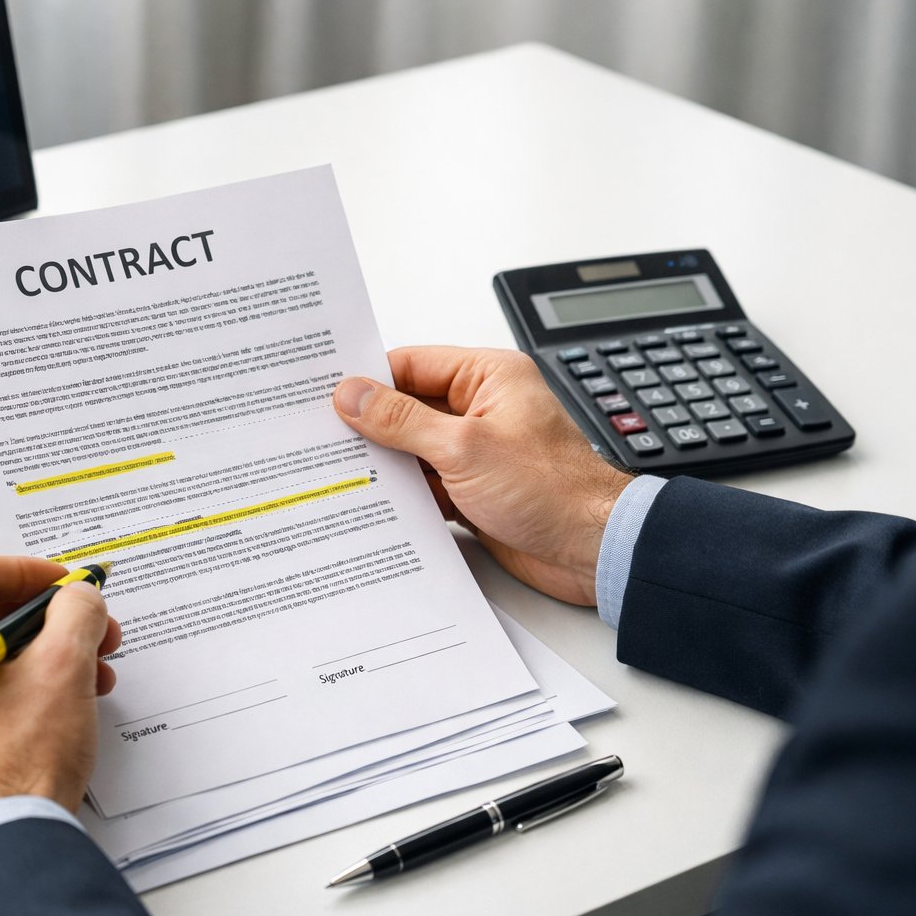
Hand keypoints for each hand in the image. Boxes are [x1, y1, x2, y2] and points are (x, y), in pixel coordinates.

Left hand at [0, 554, 120, 848]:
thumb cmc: (14, 770)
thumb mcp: (64, 668)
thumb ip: (75, 612)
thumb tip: (76, 598)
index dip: (29, 571)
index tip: (66, 587)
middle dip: (43, 623)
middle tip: (88, 633)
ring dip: (34, 661)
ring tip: (86, 682)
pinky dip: (7, 695)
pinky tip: (52, 714)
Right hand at [333, 347, 631, 605]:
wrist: (591, 550)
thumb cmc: (553, 490)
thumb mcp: (464, 447)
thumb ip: (403, 420)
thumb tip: (354, 395)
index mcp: (488, 377)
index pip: (411, 364)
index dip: (368, 380)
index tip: (326, 395)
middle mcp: (482, 409)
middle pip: (407, 407)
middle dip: (371, 426)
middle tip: (323, 437)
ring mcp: (476, 452)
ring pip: (413, 449)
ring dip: (386, 464)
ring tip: (341, 471)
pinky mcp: (473, 490)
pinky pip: (425, 484)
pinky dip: (403, 495)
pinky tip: (375, 503)